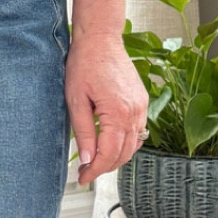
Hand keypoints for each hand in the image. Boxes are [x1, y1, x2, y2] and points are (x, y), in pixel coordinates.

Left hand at [66, 29, 147, 185]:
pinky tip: (109, 145)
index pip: (109, 154)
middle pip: (124, 153)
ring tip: (95, 161)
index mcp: (118, 112)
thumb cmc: (84, 65)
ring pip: (134, 145)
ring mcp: (141, 107)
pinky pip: (138, 131)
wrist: (100, 40)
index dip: (95, 170)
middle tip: (85, 172)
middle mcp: (135, 112)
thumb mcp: (75, 101)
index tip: (82, 177)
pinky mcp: (142, 102)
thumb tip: (87, 159)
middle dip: (105, 167)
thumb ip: (83, 132)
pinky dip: (125, 143)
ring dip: (116, 157)